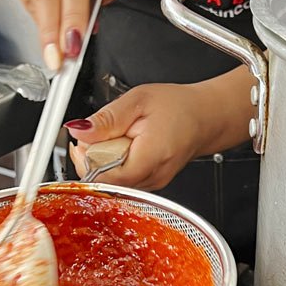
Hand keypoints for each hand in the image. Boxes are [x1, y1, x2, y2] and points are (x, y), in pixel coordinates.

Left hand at [65, 68, 257, 189]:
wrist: (205, 117)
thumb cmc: (179, 108)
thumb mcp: (138, 100)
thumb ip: (107, 118)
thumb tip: (80, 131)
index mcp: (150, 157)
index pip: (105, 176)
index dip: (87, 161)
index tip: (83, 142)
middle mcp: (152, 178)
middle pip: (106, 181)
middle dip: (94, 159)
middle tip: (99, 135)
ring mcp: (152, 185)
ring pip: (113, 182)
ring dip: (105, 162)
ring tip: (117, 138)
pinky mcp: (150, 184)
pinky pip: (123, 180)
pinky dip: (116, 164)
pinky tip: (124, 148)